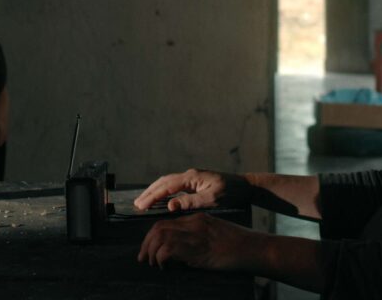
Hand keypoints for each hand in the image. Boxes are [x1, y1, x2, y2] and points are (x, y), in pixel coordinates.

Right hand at [134, 168, 252, 211]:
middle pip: (164, 182)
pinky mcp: (195, 182)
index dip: (152, 196)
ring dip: (155, 191)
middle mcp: (189, 175)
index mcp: (192, 177)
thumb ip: (191, 202)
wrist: (245, 186)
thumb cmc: (231, 193)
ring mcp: (192, 178)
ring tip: (143, 201)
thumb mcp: (212, 199)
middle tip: (136, 204)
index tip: (140, 206)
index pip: (166, 187)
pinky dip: (164, 191)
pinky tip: (161, 199)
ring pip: (168, 182)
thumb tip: (169, 205)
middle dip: (149, 193)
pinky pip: (175, 185)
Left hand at [138, 213, 262, 270]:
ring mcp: (195, 235)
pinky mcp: (197, 248)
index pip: (165, 222)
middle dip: (146, 244)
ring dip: (151, 252)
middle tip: (143, 258)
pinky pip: (169, 249)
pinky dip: (161, 258)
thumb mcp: (215, 235)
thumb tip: (181, 254)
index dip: (152, 236)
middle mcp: (193, 223)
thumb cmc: (239, 246)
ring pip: (160, 237)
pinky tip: (165, 267)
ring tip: (153, 264)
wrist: (254, 248)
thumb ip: (198, 239)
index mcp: (197, 218)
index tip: (148, 248)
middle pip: (158, 228)